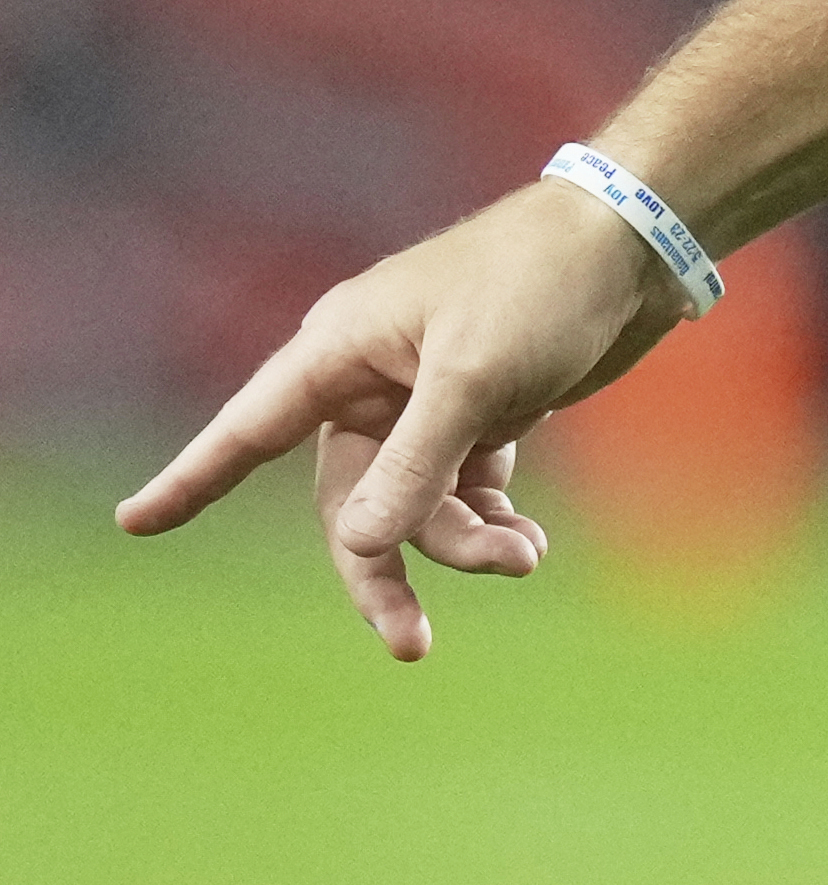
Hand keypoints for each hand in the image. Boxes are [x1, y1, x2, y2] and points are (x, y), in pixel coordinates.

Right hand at [113, 177, 694, 657]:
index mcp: (342, 351)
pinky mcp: (484, 409)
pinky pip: (462, 488)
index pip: (249, 428)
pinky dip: (487, 520)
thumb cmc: (542, 285)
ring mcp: (428, 398)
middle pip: (348, 500)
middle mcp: (372, 378)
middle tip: (411, 643)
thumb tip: (356, 544)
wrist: (635, 241)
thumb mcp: (476, 377)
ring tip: (523, 556)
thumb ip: (415, 463)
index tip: (134, 522)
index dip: (193, 479)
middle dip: (382, 568)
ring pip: (413, 503)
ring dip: (460, 542)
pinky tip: (525, 543)